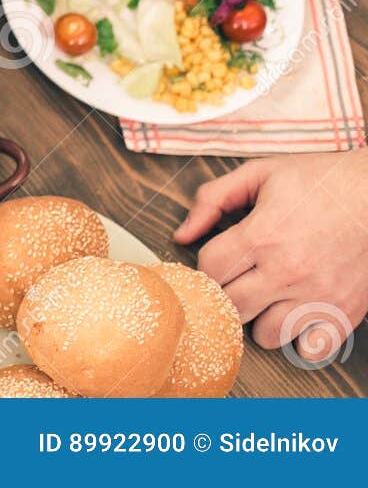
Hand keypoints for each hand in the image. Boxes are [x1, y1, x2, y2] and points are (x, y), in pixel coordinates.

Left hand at [175, 150, 367, 355]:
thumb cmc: (318, 181)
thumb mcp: (259, 174)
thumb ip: (212, 199)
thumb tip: (181, 235)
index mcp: (262, 236)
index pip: (209, 270)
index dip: (209, 263)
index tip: (222, 257)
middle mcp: (288, 271)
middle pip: (231, 307)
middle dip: (227, 293)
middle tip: (240, 279)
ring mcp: (317, 296)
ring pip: (266, 335)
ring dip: (259, 319)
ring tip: (268, 297)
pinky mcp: (343, 313)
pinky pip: (309, 351)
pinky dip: (299, 340)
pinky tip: (296, 316)